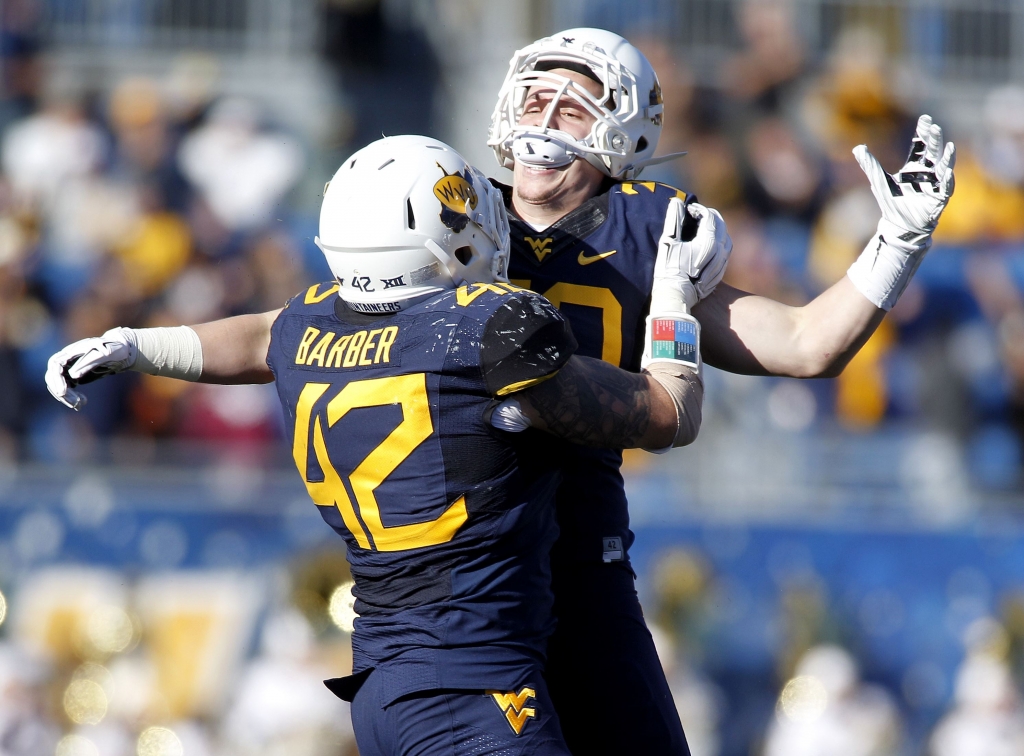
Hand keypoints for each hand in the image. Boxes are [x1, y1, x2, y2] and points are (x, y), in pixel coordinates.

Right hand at [45, 328, 137, 409]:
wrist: (121, 349)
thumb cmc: (114, 348)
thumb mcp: (106, 352)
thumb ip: (91, 361)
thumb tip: (73, 375)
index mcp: (73, 350)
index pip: (55, 364)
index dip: (56, 378)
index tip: (62, 392)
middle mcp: (67, 358)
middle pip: (53, 375)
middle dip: (60, 390)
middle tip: (74, 403)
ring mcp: (69, 366)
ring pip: (59, 383)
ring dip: (66, 396)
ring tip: (79, 405)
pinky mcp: (74, 374)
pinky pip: (66, 387)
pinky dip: (71, 396)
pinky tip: (82, 402)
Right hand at [652, 199, 731, 313]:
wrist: (676, 296)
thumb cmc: (669, 269)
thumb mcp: (668, 242)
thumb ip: (673, 220)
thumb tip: (676, 202)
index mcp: (708, 241)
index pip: (709, 216)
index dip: (698, 209)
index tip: (688, 209)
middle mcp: (720, 251)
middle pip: (720, 224)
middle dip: (708, 216)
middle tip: (695, 215)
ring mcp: (722, 262)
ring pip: (725, 237)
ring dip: (716, 229)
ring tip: (702, 228)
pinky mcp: (720, 272)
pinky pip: (725, 251)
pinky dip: (718, 242)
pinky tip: (708, 245)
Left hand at [853, 114, 954, 244]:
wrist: (898, 225)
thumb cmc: (891, 202)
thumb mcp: (878, 180)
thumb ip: (869, 164)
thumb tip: (858, 148)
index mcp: (914, 166)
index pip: (921, 145)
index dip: (923, 132)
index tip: (926, 118)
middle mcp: (928, 172)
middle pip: (933, 152)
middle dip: (935, 140)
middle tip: (935, 127)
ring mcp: (935, 184)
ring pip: (944, 167)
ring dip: (948, 157)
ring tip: (949, 146)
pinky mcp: (939, 198)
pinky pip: (946, 188)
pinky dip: (948, 180)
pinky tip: (948, 172)